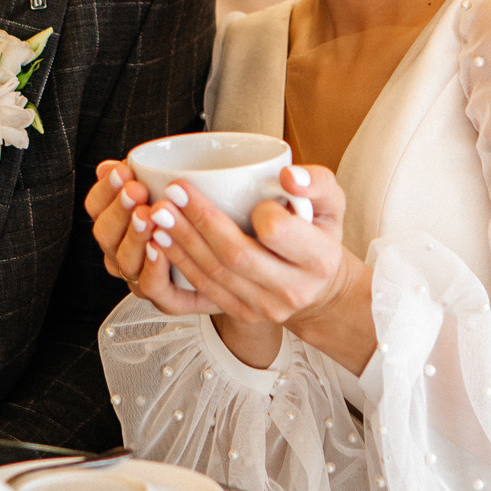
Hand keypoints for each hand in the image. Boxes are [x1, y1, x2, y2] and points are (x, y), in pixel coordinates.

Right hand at [86, 160, 218, 316]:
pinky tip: (160, 248)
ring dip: (135, 235)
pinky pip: (151, 288)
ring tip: (149, 215)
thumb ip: (146, 175)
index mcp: (120, 224)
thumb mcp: (180, 189)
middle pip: (104, 234)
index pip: (96, 206)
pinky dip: (152, 268)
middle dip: (119, 209)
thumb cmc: (207, 219)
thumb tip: (109, 164)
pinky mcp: (169, 300)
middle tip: (137, 190)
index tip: (123, 170)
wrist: (240, 263)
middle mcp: (125, 253)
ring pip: (123, 261)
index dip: (105, 189)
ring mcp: (143, 278)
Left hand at [144, 166, 376, 373]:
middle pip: (236, 256)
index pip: (278, 232)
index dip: (256, 211)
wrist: (320, 287)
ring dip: (181, 242)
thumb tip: (288, 176)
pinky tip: (161, 242)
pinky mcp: (243, 314)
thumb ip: (318, 182)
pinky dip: (179, 264)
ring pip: (214, 275)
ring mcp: (266, 307)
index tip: (242, 192)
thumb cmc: (320, 234)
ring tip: (158, 214)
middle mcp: (293, 289)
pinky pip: (204, 290)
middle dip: (198, 223)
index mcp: (318, 259)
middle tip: (171, 195)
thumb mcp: (332, 204)